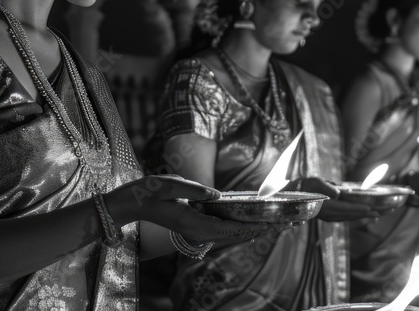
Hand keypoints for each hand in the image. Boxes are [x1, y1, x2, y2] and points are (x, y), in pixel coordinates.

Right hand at [106, 174, 268, 243]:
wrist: (132, 203)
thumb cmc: (149, 191)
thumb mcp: (170, 185)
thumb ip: (193, 190)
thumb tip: (217, 194)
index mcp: (194, 223)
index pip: (230, 229)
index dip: (252, 228)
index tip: (272, 226)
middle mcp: (198, 231)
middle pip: (234, 235)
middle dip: (260, 230)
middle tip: (286, 224)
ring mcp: (196, 230)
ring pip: (230, 234)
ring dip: (252, 230)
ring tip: (275, 224)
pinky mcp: (195, 225)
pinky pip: (223, 230)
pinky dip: (240, 227)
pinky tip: (250, 223)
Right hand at [298, 176, 379, 221]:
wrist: (293, 197)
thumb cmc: (304, 187)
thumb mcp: (314, 183)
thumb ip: (326, 187)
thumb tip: (338, 194)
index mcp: (326, 206)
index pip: (346, 208)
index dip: (359, 209)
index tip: (372, 209)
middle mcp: (330, 215)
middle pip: (352, 214)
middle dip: (368, 213)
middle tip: (385, 212)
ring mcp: (330, 217)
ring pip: (351, 217)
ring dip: (365, 215)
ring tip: (379, 214)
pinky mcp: (330, 217)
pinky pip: (347, 217)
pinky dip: (357, 216)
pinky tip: (364, 214)